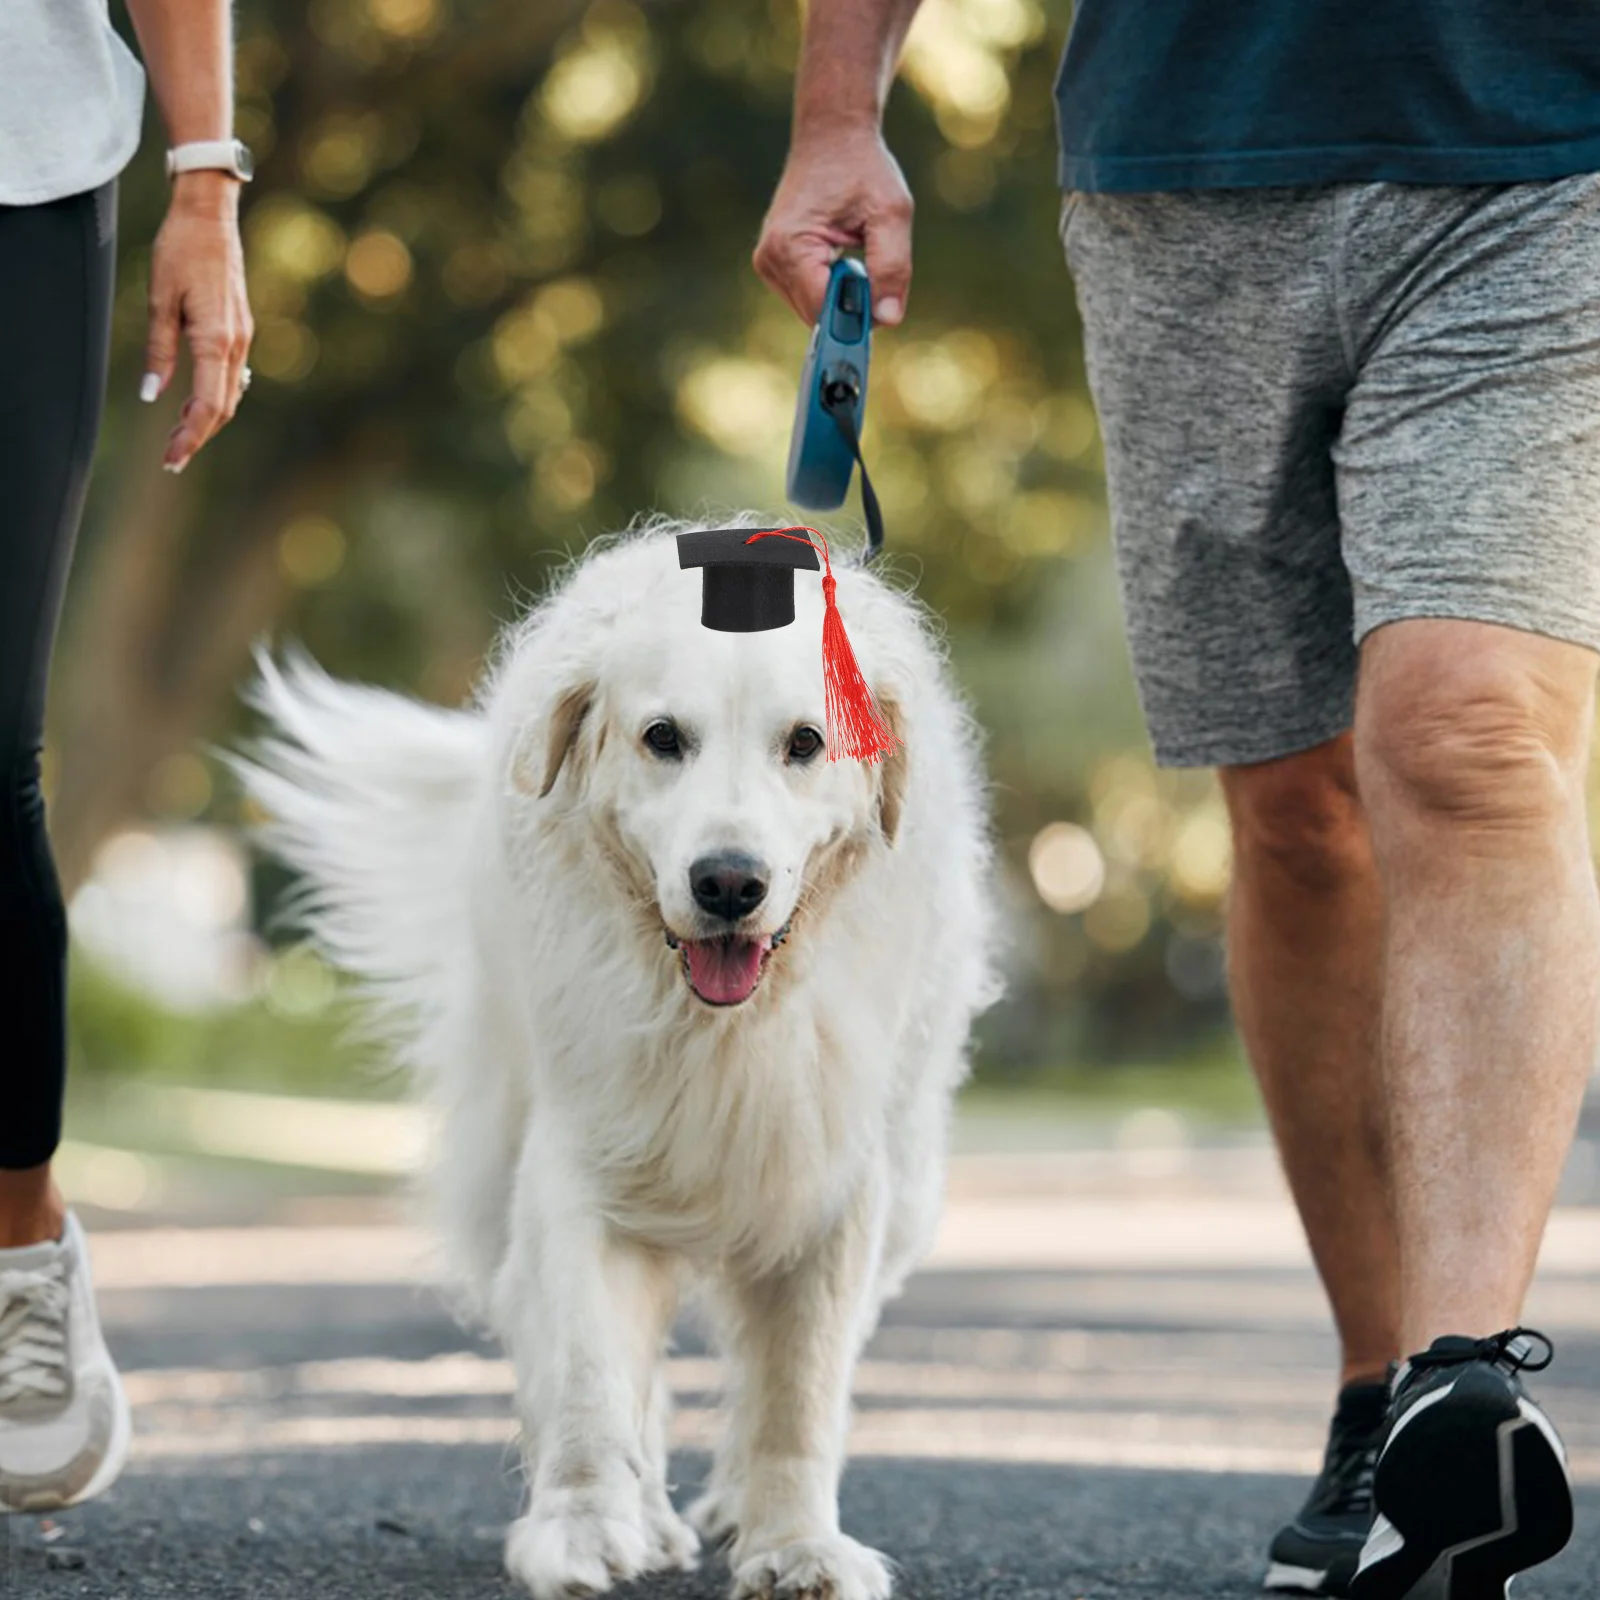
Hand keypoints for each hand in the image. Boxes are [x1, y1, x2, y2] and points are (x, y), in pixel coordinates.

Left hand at [142, 171, 252, 472]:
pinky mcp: (240, 330)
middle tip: (171, 457)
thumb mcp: (159, 299)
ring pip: (229, 394)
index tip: (172, 458)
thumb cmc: (180, 250)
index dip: (191, 437)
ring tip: (179, 434)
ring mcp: (243, 338)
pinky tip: (196, 402)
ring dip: (206, 418)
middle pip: (222, 407)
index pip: (208, 405)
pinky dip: (215, 397)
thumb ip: (159, 350)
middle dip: (198, 435)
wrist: (210, 216)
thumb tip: (152, 395)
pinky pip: (232, 376)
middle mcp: (236, 345)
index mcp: (216, 340)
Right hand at [753, 120, 912, 327]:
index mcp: (790, 246)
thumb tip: (888, 319)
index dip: (856, 316)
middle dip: (850, 305)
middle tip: (872, 267)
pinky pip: (808, 298)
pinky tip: (840, 256)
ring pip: (813, 312)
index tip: (882, 307)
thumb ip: (892, 267)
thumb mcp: (891, 213)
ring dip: (841, 296)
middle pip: (817, 316)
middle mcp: (770, 259)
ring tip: (852, 252)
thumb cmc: (862, 167)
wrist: (831, 136)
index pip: (823, 310)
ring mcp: (768, 265)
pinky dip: (831, 288)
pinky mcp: (773, 265)